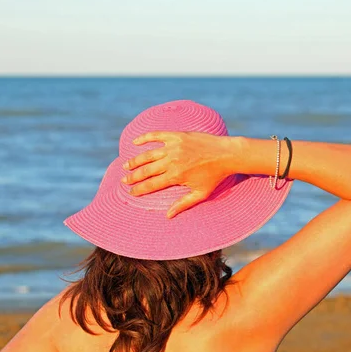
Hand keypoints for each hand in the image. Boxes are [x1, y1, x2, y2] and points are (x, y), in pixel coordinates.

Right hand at [121, 131, 236, 217]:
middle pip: (146, 170)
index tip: (131, 192)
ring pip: (148, 155)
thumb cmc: (215, 176)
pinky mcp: (177, 136)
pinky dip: (144, 138)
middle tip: (124, 180)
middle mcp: (172, 161)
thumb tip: (168, 216)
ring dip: (135, 161)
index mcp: (176, 176)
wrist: (226, 154)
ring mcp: (173, 147)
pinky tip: (135, 142)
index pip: (152, 184)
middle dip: (133, 176)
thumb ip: (183, 204)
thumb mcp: (201, 193)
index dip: (139, 189)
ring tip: (126, 166)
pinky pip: (156, 135)